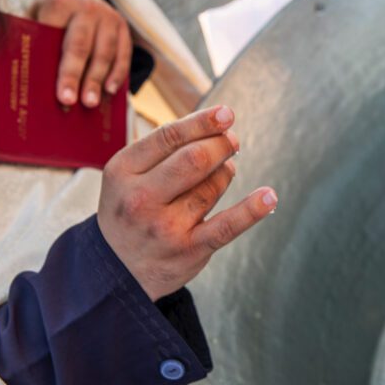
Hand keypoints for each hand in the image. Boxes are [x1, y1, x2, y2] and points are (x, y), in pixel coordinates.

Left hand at [31, 0, 131, 107]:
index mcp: (59, 3)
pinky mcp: (122, 27)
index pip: (53, 34)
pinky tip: (110, 90)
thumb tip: (36, 83)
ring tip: (90, 102)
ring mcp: (107, 16)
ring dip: (96, 79)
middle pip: (79, 45)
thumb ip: (37, 43)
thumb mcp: (38, 19)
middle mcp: (86, 7)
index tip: (46, 85)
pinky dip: (117, 73)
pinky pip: (123, 53)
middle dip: (73, 75)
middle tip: (68, 100)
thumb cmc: (52, 17)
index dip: (49, 62)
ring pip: (104, 51)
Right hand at [97, 106, 277, 300]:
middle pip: (195, 158)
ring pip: (213, 186)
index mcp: (123, 171)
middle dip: (222, 144)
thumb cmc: (129, 211)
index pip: (168, 137)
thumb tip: (215, 126)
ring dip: (227, 172)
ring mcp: (165, 227)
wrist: (116, 270)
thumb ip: (161, 151)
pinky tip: (268, 197)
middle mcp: (141, 199)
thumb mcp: (126, 177)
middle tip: (232, 141)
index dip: (203, 122)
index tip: (226, 114)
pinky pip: (226, 226)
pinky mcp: (188, 250)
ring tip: (224, 171)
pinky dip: (251, 210)